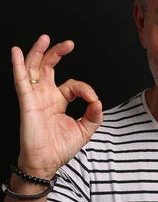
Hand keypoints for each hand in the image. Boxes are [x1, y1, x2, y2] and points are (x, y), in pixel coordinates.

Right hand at [11, 34, 102, 177]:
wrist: (47, 162)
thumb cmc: (60, 148)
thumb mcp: (85, 130)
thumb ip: (94, 116)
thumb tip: (98, 102)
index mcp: (58, 101)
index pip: (72, 85)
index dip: (85, 89)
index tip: (93, 101)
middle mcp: (45, 96)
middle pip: (48, 67)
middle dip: (57, 53)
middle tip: (69, 44)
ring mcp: (35, 97)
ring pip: (33, 68)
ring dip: (38, 52)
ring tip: (45, 38)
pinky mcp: (27, 102)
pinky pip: (21, 81)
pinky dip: (18, 66)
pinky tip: (16, 52)